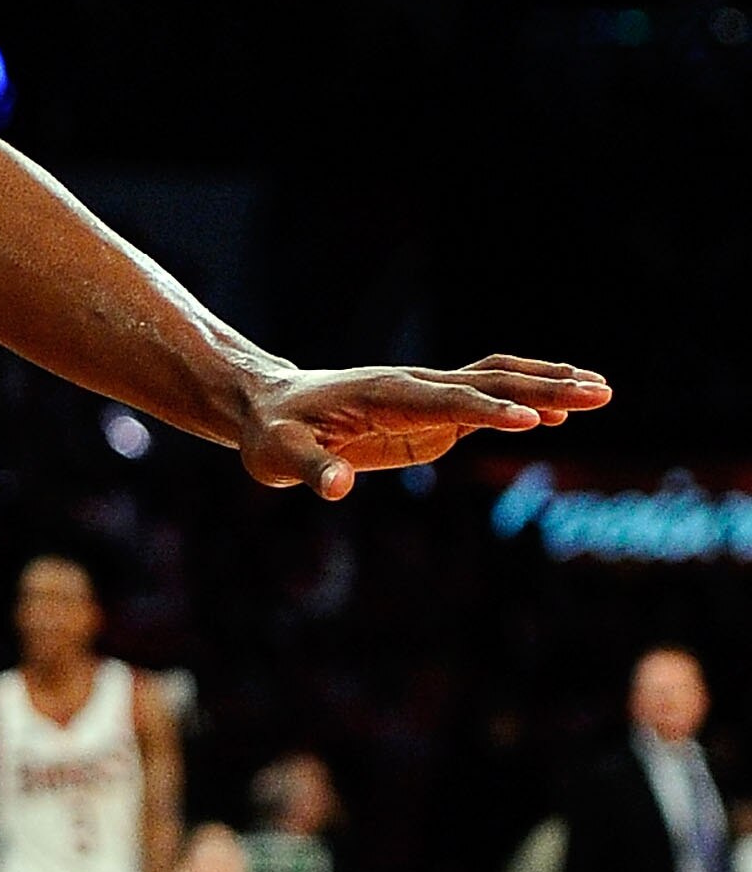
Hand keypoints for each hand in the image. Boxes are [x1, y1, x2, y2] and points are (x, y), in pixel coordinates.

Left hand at [240, 356, 608, 500]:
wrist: (269, 408)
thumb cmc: (272, 433)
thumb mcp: (279, 456)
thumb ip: (310, 470)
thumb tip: (338, 488)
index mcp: (383, 395)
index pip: (445, 401)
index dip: (488, 411)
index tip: (534, 419)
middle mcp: (413, 387)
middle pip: (487, 383)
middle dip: (543, 388)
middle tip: (600, 393)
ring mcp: (426, 397)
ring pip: (495, 383)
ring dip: (546, 385)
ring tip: (602, 391)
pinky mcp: (431, 413)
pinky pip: (485, 403)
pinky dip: (524, 403)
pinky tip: (558, 416)